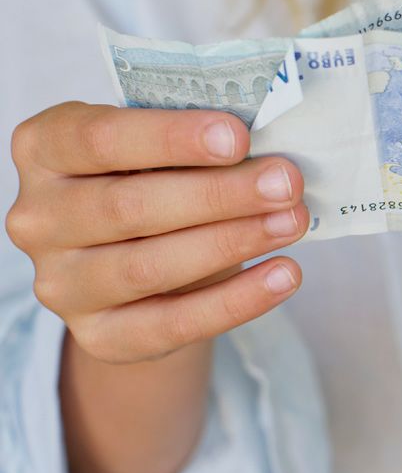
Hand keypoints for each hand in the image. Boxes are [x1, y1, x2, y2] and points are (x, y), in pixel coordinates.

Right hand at [5, 102, 309, 363]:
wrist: (143, 259)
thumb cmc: (157, 180)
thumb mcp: (164, 150)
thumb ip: (197, 144)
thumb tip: (270, 153)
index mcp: (45, 149)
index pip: (99, 139)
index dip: (171, 138)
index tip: (239, 137)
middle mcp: (37, 217)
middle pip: (129, 207)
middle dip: (219, 194)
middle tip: (287, 182)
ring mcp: (59, 283)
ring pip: (148, 267)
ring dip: (233, 242)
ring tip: (293, 222)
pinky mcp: (97, 336)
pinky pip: (171, 324)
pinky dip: (236, 301)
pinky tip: (285, 274)